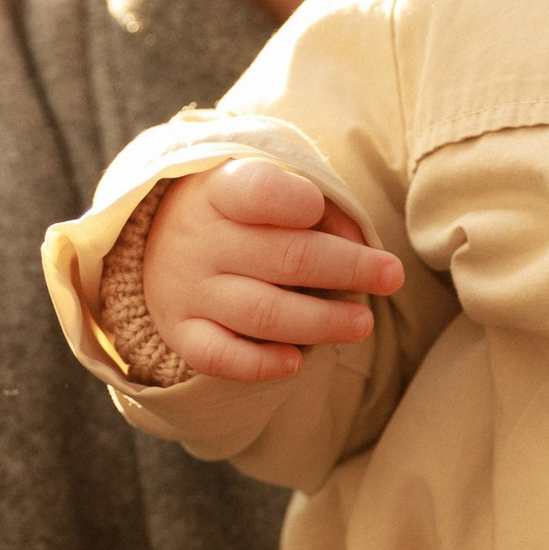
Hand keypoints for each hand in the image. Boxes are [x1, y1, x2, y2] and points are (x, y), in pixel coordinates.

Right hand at [140, 156, 402, 381]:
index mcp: (221, 191)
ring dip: (320, 321)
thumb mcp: (268, 185)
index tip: (322, 210)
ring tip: (363, 324)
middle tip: (392, 276)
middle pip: (284, 258)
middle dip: (347, 268)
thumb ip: (319, 205)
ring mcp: (187, 289)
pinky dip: (258, 364)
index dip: (301, 203)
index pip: (260, 192)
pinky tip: (296, 362)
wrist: (156, 239)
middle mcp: (201, 241)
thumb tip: (359, 240)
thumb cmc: (236, 211)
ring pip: (261, 313)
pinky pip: (218, 356)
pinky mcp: (181, 331)